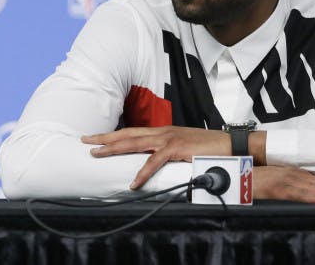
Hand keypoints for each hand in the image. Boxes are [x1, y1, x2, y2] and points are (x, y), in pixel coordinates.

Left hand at [82, 126, 230, 188]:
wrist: (228, 144)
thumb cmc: (206, 147)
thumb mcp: (181, 147)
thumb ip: (165, 151)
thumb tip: (151, 160)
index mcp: (161, 131)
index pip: (130, 132)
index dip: (112, 135)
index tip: (95, 137)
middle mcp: (161, 132)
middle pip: (126, 134)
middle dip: (104, 138)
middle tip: (85, 140)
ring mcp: (167, 139)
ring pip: (134, 143)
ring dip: (113, 149)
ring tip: (97, 154)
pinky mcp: (176, 149)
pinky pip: (154, 162)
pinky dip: (143, 173)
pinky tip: (133, 182)